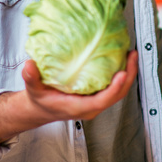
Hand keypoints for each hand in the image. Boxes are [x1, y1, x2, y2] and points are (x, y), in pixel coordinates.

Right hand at [22, 50, 139, 123]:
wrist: (41, 108)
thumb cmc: (40, 100)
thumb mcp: (33, 89)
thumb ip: (31, 78)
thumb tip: (29, 65)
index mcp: (78, 107)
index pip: (101, 101)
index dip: (113, 89)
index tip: (122, 74)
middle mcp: (91, 106)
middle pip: (117, 95)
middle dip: (128, 76)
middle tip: (132, 55)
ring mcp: (96, 101)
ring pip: (118, 91)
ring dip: (127, 73)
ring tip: (131, 53)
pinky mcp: (97, 95)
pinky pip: (113, 86)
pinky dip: (120, 73)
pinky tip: (121, 57)